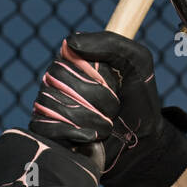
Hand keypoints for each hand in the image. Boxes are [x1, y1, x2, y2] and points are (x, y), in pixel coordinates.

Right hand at [28, 31, 186, 186]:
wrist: (142, 144)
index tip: (114, 82)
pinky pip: (44, 126)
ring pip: (51, 103)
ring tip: (107, 125)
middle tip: (115, 107)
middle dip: (96, 97)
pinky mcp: (47, 133)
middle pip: (58, 80)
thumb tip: (69, 42)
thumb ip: (110, 43)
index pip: (65, 57)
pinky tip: (93, 138)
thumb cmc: (139, 101)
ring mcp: (50, 107)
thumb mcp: (137, 63)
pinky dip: (74, 133)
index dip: (92, 72)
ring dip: (90, 118)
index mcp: (75, 62)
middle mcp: (58, 82)